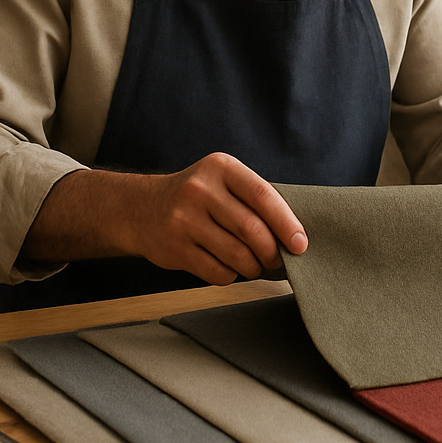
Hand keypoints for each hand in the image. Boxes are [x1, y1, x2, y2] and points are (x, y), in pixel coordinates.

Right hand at [125, 153, 307, 284]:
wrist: (140, 208)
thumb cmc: (197, 197)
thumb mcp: (222, 181)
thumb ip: (253, 199)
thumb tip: (294, 236)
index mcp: (220, 167)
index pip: (263, 195)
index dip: (286, 223)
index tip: (300, 244)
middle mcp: (200, 190)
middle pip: (252, 229)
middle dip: (272, 252)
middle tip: (277, 260)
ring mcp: (184, 219)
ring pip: (237, 255)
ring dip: (253, 267)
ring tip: (255, 266)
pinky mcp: (175, 247)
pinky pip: (217, 272)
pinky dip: (231, 275)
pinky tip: (229, 267)